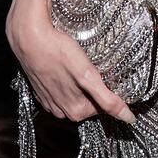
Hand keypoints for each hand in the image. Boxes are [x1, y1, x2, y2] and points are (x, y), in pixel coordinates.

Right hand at [6, 0, 135, 123]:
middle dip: (96, 88)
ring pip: (76, 96)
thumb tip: (128, 118)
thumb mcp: (88, 76)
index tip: (109, 76)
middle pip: (90, 102)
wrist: (29, 39)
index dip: (110, 91)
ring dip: (81, 85)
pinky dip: (68, 82)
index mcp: (75, 111)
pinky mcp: (42, 90)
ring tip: (81, 66)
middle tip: (95, 69)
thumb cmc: (57, 53)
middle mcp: (61, 110)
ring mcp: (50, 101)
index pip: (103, 107)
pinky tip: (67, 68)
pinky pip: (61, 91)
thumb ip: (107, 99)